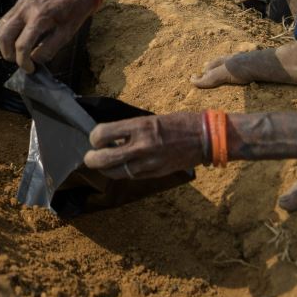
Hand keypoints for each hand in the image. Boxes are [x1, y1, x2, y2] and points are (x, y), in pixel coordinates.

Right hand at [0, 0, 96, 71]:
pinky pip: (4, 21)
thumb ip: (48, 49)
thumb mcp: (66, 35)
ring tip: (16, 53)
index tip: (30, 69)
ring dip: (4, 44)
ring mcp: (19, 4)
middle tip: (19, 62)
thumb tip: (33, 60)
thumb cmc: (73, 14)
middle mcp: (25, 9)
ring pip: (0, 28)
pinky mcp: (19, 3)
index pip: (22, 45)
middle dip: (8, 54)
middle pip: (4, 36)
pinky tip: (15, 40)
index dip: (23, 61)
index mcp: (39, 17)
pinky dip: (6, 34)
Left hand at [83, 112, 205, 178]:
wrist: (206, 138)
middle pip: (104, 159)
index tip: (96, 138)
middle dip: (91, 159)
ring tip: (104, 164)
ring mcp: (149, 163)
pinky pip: (132, 177)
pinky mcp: (156, 174)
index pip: (103, 134)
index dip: (94, 137)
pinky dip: (123, 173)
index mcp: (140, 127)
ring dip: (105, 169)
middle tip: (90, 157)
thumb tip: (111, 137)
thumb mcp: (150, 119)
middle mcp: (142, 146)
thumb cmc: (178, 123)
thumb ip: (130, 129)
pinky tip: (123, 167)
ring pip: (115, 173)